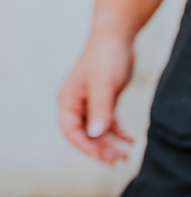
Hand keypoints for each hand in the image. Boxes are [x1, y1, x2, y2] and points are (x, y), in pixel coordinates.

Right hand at [57, 32, 136, 163]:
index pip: (71, 131)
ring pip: (95, 130)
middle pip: (84, 134)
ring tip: (124, 155)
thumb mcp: (104, 85)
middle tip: (116, 160)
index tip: (102, 157)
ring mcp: (87, 103)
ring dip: (109, 143)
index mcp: (67, 101)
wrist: (116, 36)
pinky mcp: (101, 100)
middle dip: (99, 149)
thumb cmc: (106, 58)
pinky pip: (106, 121)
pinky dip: (117, 131)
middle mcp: (74, 104)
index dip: (85, 146)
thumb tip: (95, 135)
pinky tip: (130, 138)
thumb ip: (100, 110)